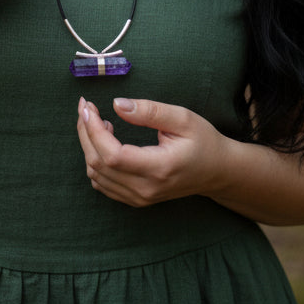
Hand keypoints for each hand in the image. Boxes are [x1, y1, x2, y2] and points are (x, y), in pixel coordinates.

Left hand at [76, 95, 227, 207]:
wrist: (217, 171)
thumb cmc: (203, 141)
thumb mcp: (183, 118)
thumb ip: (149, 111)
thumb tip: (116, 104)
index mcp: (159, 168)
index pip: (112, 155)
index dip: (93, 131)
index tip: (88, 106)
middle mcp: (146, 188)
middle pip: (98, 165)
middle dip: (85, 133)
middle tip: (86, 108)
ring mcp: (140, 198)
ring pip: (96, 176)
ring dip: (89, 146)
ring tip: (98, 121)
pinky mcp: (135, 199)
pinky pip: (103, 184)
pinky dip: (95, 161)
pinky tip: (105, 140)